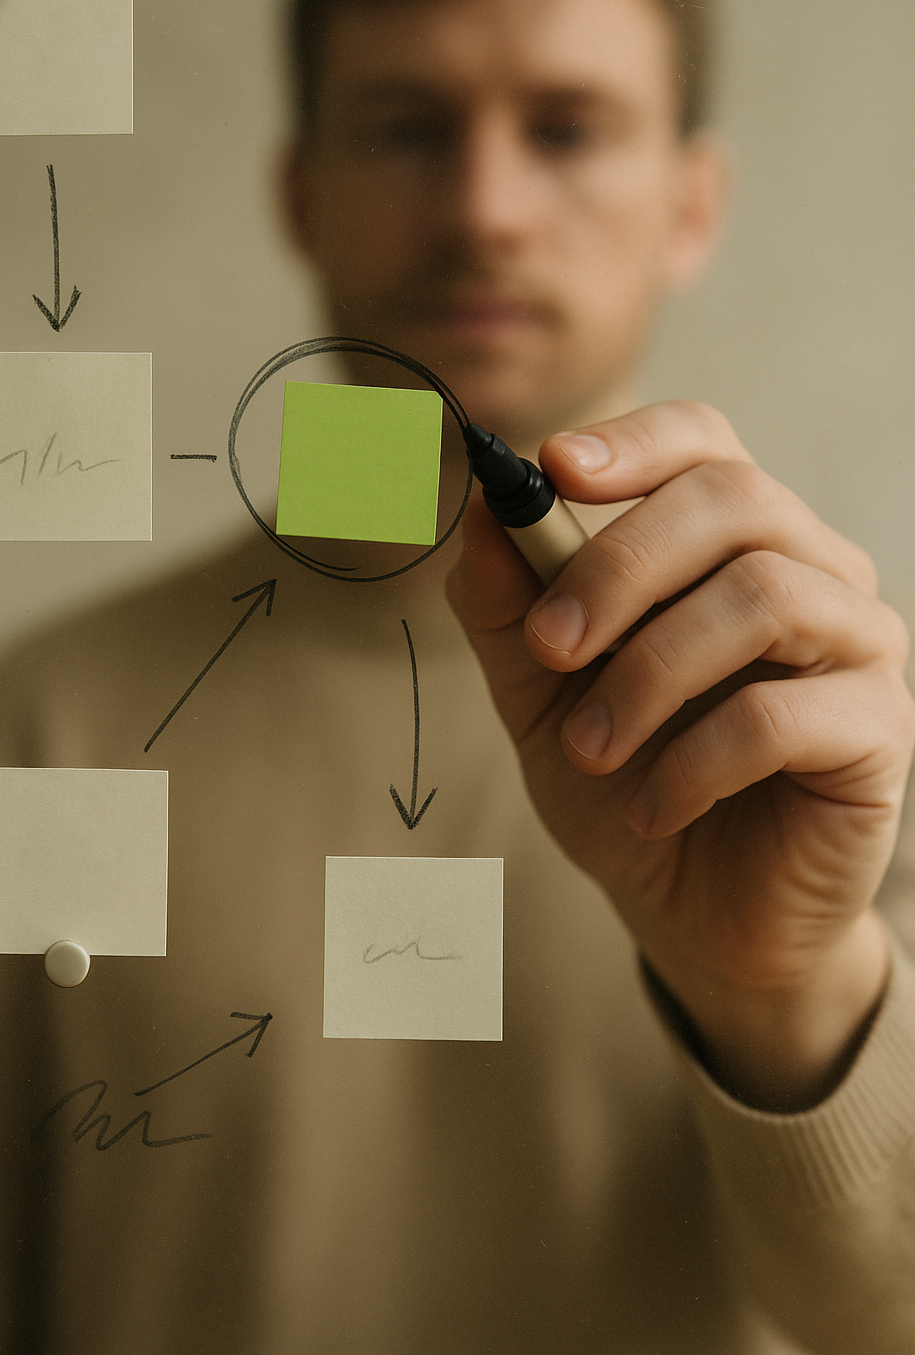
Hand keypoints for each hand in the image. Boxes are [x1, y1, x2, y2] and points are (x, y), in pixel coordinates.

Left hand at [447, 402, 914, 1108]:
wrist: (696, 913)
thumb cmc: (626, 779)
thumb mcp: (539, 693)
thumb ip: (508, 607)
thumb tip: (479, 513)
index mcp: (730, 537)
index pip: (703, 440)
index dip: (633, 442)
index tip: (551, 469)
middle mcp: (810, 567)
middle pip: (734, 498)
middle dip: (619, 564)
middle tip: (548, 646)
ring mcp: (857, 642)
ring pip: (765, 595)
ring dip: (649, 673)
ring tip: (589, 750)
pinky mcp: (878, 729)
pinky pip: (783, 715)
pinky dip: (695, 761)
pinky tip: (653, 809)